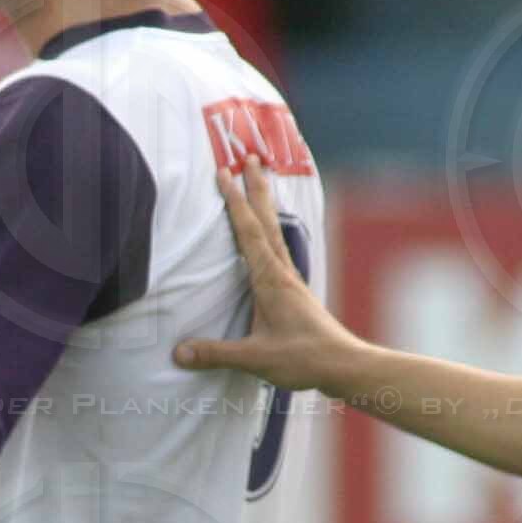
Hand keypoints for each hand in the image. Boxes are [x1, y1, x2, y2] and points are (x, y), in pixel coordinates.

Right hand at [170, 167, 352, 390]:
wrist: (343, 365)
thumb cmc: (304, 358)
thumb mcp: (255, 358)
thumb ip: (216, 353)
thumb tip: (178, 353)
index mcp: (271, 280)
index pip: (249, 233)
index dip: (234, 202)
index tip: (224, 173)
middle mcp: (282, 273)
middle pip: (266, 221)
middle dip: (255, 188)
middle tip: (249, 157)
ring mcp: (291, 280)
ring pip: (274, 232)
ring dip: (264, 205)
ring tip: (258, 182)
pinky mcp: (294, 291)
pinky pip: (278, 249)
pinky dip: (269, 231)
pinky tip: (267, 235)